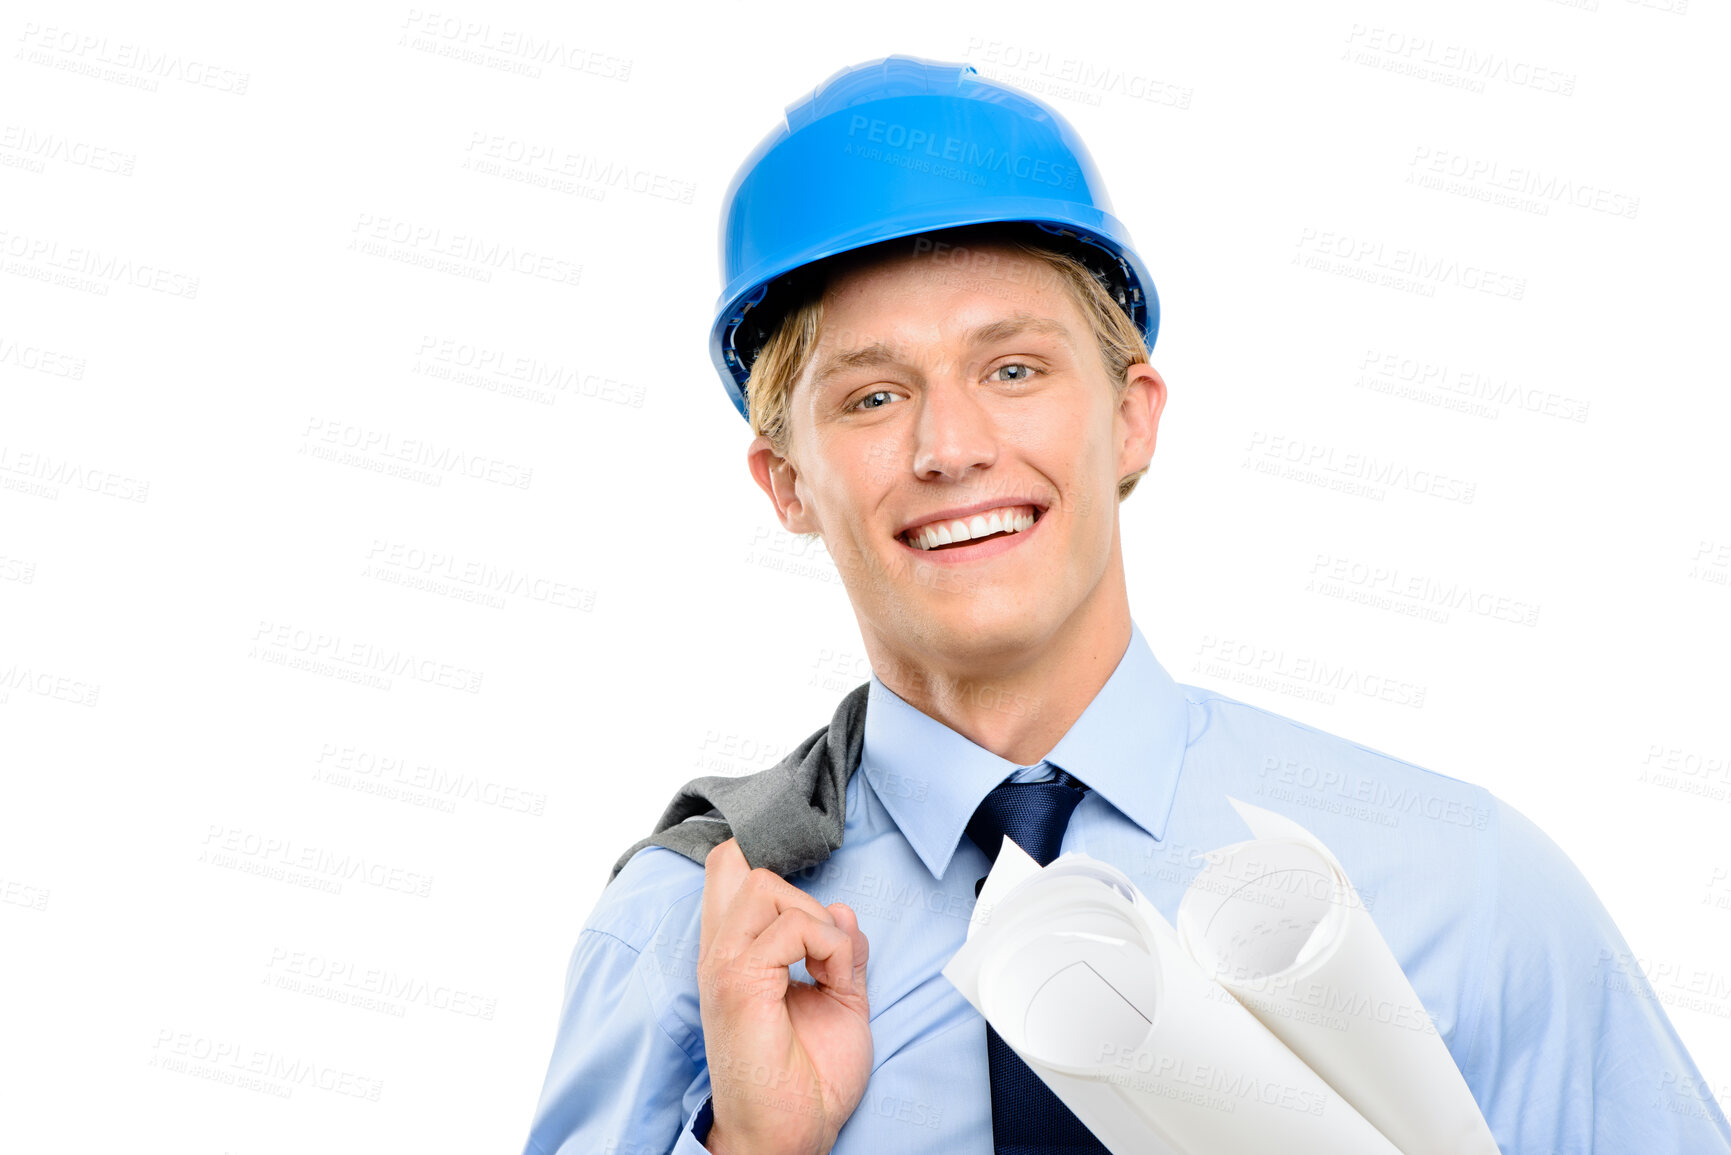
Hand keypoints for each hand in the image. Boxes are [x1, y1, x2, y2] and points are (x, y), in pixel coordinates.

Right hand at [698, 838, 871, 1154]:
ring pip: (764, 884)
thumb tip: (842, 910)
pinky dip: (829, 947)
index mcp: (735, 954)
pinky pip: (794, 927)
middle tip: (821, 953)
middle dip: (800, 896)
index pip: (725, 871)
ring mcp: (723, 964)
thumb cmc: (809, 1079)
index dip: (759, 861)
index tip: (806, 908)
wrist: (792, 1133)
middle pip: (744, 866)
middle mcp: (720, 953)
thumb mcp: (839, 1000)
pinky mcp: (738, 980)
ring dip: (813, 920)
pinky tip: (831, 982)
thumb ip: (839, 952)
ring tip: (826, 970)